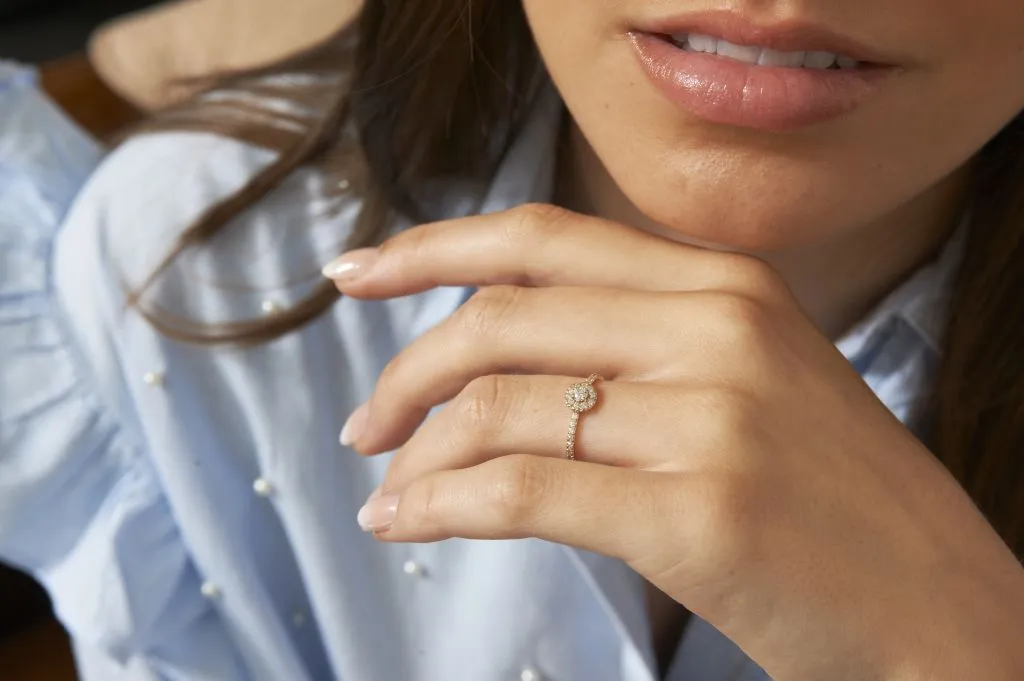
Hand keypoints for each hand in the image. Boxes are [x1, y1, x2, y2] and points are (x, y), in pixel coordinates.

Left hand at [326, 204, 1023, 680]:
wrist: (944, 613)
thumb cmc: (834, 505)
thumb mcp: (752, 380)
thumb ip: (642, 344)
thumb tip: (498, 354)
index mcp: (726, 285)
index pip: (543, 238)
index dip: (432, 248)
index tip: (357, 272)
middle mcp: (718, 329)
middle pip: (502, 319)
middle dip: (406, 373)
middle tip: (367, 426)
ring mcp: (712, 417)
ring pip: (500, 408)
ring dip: (421, 455)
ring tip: (392, 494)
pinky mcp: (699, 512)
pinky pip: (521, 491)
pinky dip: (442, 506)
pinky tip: (411, 523)